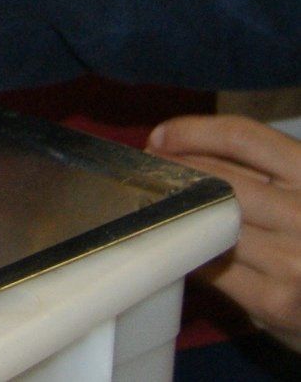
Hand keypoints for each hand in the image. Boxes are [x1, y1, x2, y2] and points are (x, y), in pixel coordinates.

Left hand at [151, 114, 300, 348]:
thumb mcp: (293, 187)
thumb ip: (251, 165)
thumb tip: (169, 143)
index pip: (241, 137)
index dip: (190, 132)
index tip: (159, 138)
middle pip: (217, 180)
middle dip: (172, 172)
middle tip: (147, 173)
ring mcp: (292, 261)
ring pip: (208, 222)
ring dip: (174, 212)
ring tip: (158, 206)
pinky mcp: (274, 301)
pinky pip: (207, 265)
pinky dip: (187, 251)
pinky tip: (182, 245)